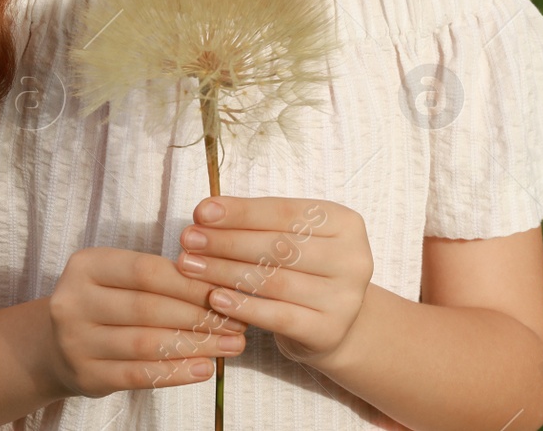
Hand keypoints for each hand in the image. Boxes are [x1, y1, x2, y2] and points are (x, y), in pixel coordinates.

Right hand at [44, 245, 248, 397]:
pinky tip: (204, 369)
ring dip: (195, 345)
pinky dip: (176, 373)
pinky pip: (139, 375)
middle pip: (148, 307)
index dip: (189, 282)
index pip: (146, 271)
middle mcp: (74, 302)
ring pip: (146, 343)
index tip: (226, 289)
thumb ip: (158, 276)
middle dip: (199, 315)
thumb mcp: (118, 277)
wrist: (55, 344)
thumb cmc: (104, 302)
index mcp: (86, 265)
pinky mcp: (86, 376)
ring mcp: (75, 342)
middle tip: (236, 321)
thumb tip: (219, 283)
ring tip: (230, 345)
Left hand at [173, 196, 373, 368]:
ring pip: (274, 281)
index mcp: (345, 223)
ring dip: (225, 272)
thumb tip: (206, 213)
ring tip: (191, 265)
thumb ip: (258, 223)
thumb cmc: (304, 270)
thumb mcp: (294, 237)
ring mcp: (344, 298)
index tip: (201, 211)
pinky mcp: (328, 331)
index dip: (241, 212)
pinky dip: (244, 306)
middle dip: (227, 241)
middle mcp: (353, 259)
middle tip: (188, 239)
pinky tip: (215, 298)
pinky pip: (278, 317)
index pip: (285, 213)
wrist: (335, 323)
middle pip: (278, 247)